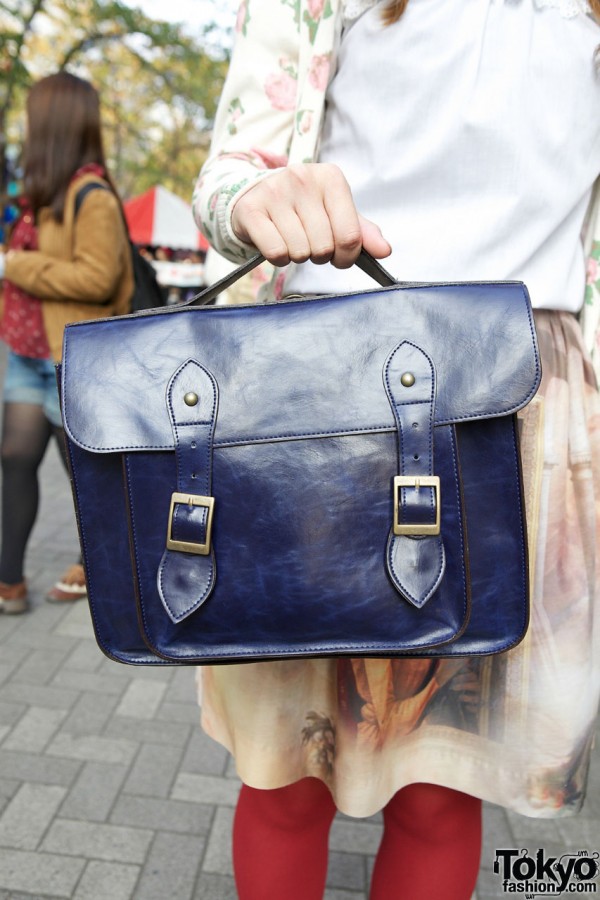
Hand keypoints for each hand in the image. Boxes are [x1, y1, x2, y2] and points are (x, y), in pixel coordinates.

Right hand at [231, 163, 390, 268]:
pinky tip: (277, 243)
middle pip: (324, 247)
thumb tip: (384, 251)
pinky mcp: (252, 210)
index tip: (339, 256)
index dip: (346, 257)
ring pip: (300, 252)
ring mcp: (275, 192)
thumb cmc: (303, 208)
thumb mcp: (336, 214)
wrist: (257, 196)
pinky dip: (278, 258)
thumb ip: (362, 233)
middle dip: (319, 255)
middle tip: (310, 243)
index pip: (350, 235)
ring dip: (298, 256)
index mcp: (331, 178)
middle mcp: (303, 178)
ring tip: (292, 240)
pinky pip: (276, 252)